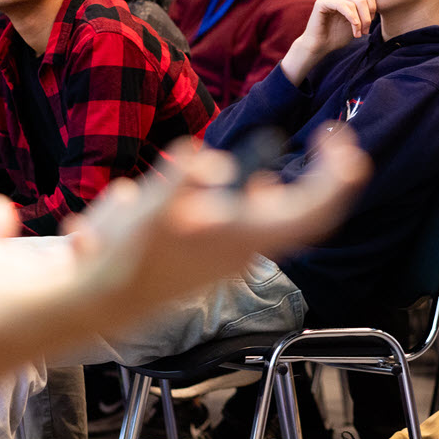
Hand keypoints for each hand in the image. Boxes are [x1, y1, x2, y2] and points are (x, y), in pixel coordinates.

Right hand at [62, 126, 369, 325]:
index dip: (334, 174)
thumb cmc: (122, 258)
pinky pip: (262, 226)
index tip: (335, 137)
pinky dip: (269, 200)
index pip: (312, 209)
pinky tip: (256, 184)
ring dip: (304, 188)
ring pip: (289, 222)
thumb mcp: (146, 212)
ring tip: (317, 154)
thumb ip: (180, 180)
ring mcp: (237, 257)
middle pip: (312, 215)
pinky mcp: (222, 258)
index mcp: (240, 239)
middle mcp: (247, 252)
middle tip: (334, 138)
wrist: (103, 302)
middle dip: (329, 175)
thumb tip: (213, 163)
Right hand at [282, 0, 375, 81]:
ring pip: (355, 2)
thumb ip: (365, 14)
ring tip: (358, 34)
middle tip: (365, 31)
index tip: (370, 25)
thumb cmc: (337, 37)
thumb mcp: (356, 24)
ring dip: (360, 20)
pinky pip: (343, 5)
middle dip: (368, 16)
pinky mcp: (322, 2)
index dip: (373, 8)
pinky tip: (354, 28)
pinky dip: (352, 17)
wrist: (319, 47)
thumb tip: (377, 9)